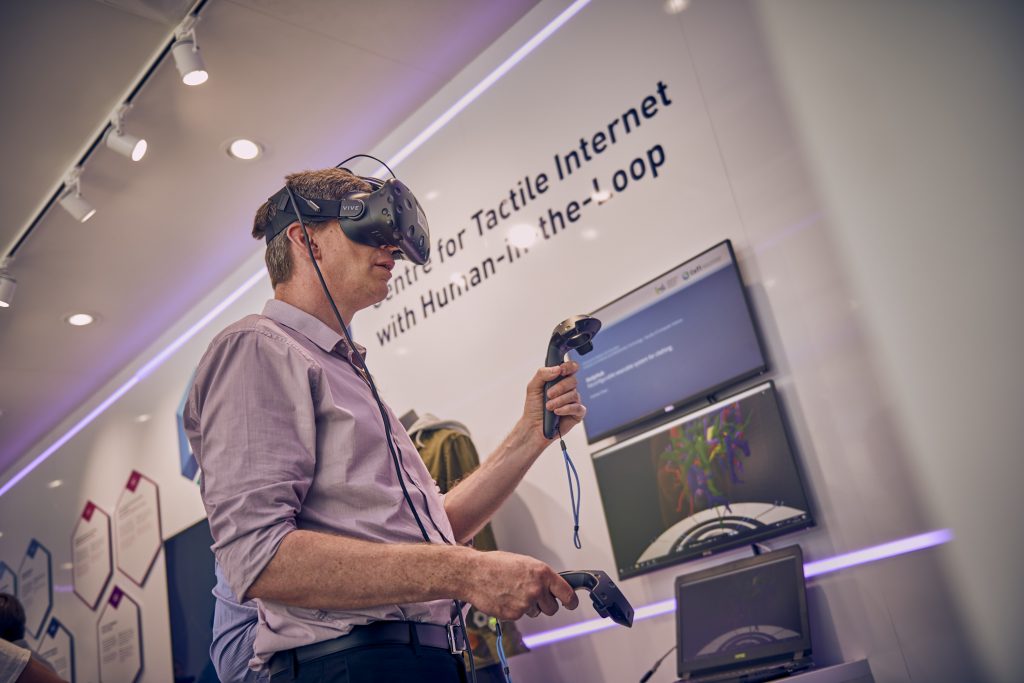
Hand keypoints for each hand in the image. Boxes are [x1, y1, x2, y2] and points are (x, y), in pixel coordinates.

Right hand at [462, 550, 578, 620]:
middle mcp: (537, 589)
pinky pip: (520, 616)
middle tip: (532, 596)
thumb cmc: (495, 565)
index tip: (572, 604)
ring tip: (512, 592)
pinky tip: (504, 598)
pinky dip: (514, 610)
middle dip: (545, 604)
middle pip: (552, 608)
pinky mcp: (514, 614)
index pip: (566, 593)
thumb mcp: (524, 563)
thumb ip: (540, 575)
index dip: (571, 601)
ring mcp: (525, 603)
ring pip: (535, 612)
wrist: (473, 573)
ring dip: (528, 607)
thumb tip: (551, 586)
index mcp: (542, 572)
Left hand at [523, 361, 585, 440]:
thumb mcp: (533, 387)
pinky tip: (557, 412)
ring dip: (560, 400)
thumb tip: (557, 369)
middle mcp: (568, 389)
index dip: (569, 366)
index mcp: (559, 380)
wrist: (533, 426)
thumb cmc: (534, 407)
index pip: (571, 367)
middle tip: (548, 395)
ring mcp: (574, 401)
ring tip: (549, 407)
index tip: (561, 370)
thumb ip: (542, 374)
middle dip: (560, 387)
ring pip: (574, 394)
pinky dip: (566, 409)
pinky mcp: (577, 414)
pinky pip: (578, 408)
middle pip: (573, 380)